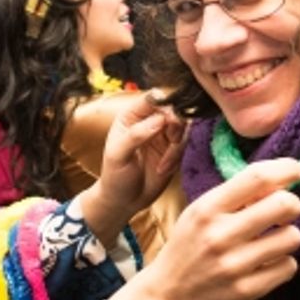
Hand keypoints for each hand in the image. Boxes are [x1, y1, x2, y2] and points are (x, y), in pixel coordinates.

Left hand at [78, 93, 185, 243]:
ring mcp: (163, 135)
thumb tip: (159, 120)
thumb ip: (136, 135)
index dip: (163, 102)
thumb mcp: (118, 154)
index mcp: (132, 116)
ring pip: (182, 125)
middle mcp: (149, 121)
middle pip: (173, 108)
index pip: (152, 98)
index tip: (167, 117)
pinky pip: (184, 144)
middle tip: (171, 138)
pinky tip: (163, 169)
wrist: (125, 201)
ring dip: (176, 143)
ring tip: (164, 162)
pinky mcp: (173, 149)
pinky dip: (176, 157)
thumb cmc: (115, 176)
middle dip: (175, 123)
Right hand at [109, 158, 299, 299]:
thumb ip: (235, 195)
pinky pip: (288, 266)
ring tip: (272, 240)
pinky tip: (266, 263)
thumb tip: (281, 181)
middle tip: (285, 211)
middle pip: (283, 205)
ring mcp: (235, 265)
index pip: (257, 177)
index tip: (296, 172)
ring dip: (288, 236)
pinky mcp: (247, 291)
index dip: (286, 169)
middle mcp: (221, 235)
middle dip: (293, 204)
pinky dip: (283, 262)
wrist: (168, 295)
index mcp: (208, 209)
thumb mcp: (200, 212)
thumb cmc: (189, 246)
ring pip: (292, 237)